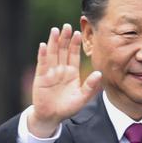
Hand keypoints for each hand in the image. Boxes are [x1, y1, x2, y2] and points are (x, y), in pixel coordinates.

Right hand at [29, 23, 102, 137]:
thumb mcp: (82, 98)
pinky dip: (42, 54)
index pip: (74, 55)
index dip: (75, 44)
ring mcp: (50, 72)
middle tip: (67, 26)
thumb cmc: (67, 107)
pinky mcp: (41, 77)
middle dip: (65, 38)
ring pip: (52, 54)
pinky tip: (43, 45)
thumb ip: (90, 86)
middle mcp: (61, 69)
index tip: (78, 32)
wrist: (51, 116)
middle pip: (63, 50)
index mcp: (71, 73)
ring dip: (53, 42)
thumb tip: (99, 74)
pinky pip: (42, 64)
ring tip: (55, 30)